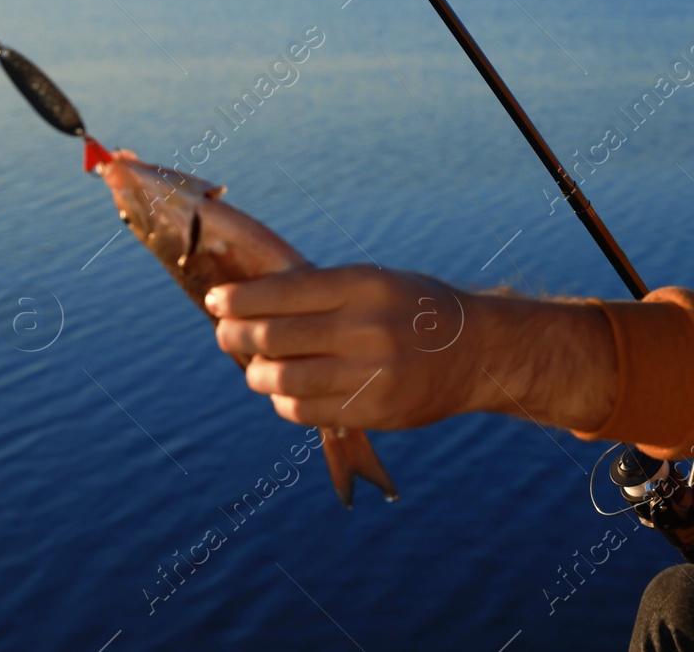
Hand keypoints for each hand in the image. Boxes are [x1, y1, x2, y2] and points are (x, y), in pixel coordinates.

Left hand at [208, 265, 475, 431]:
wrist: (476, 352)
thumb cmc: (415, 311)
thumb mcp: (377, 282)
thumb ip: (323, 292)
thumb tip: (250, 304)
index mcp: (364, 285)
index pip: (282, 292)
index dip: (240, 299)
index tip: (217, 301)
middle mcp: (366, 327)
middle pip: (274, 336)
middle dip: (236, 335)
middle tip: (225, 334)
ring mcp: (371, 372)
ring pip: (283, 378)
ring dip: (257, 374)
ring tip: (256, 369)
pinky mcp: (372, 410)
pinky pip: (305, 410)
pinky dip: (284, 402)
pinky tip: (286, 393)